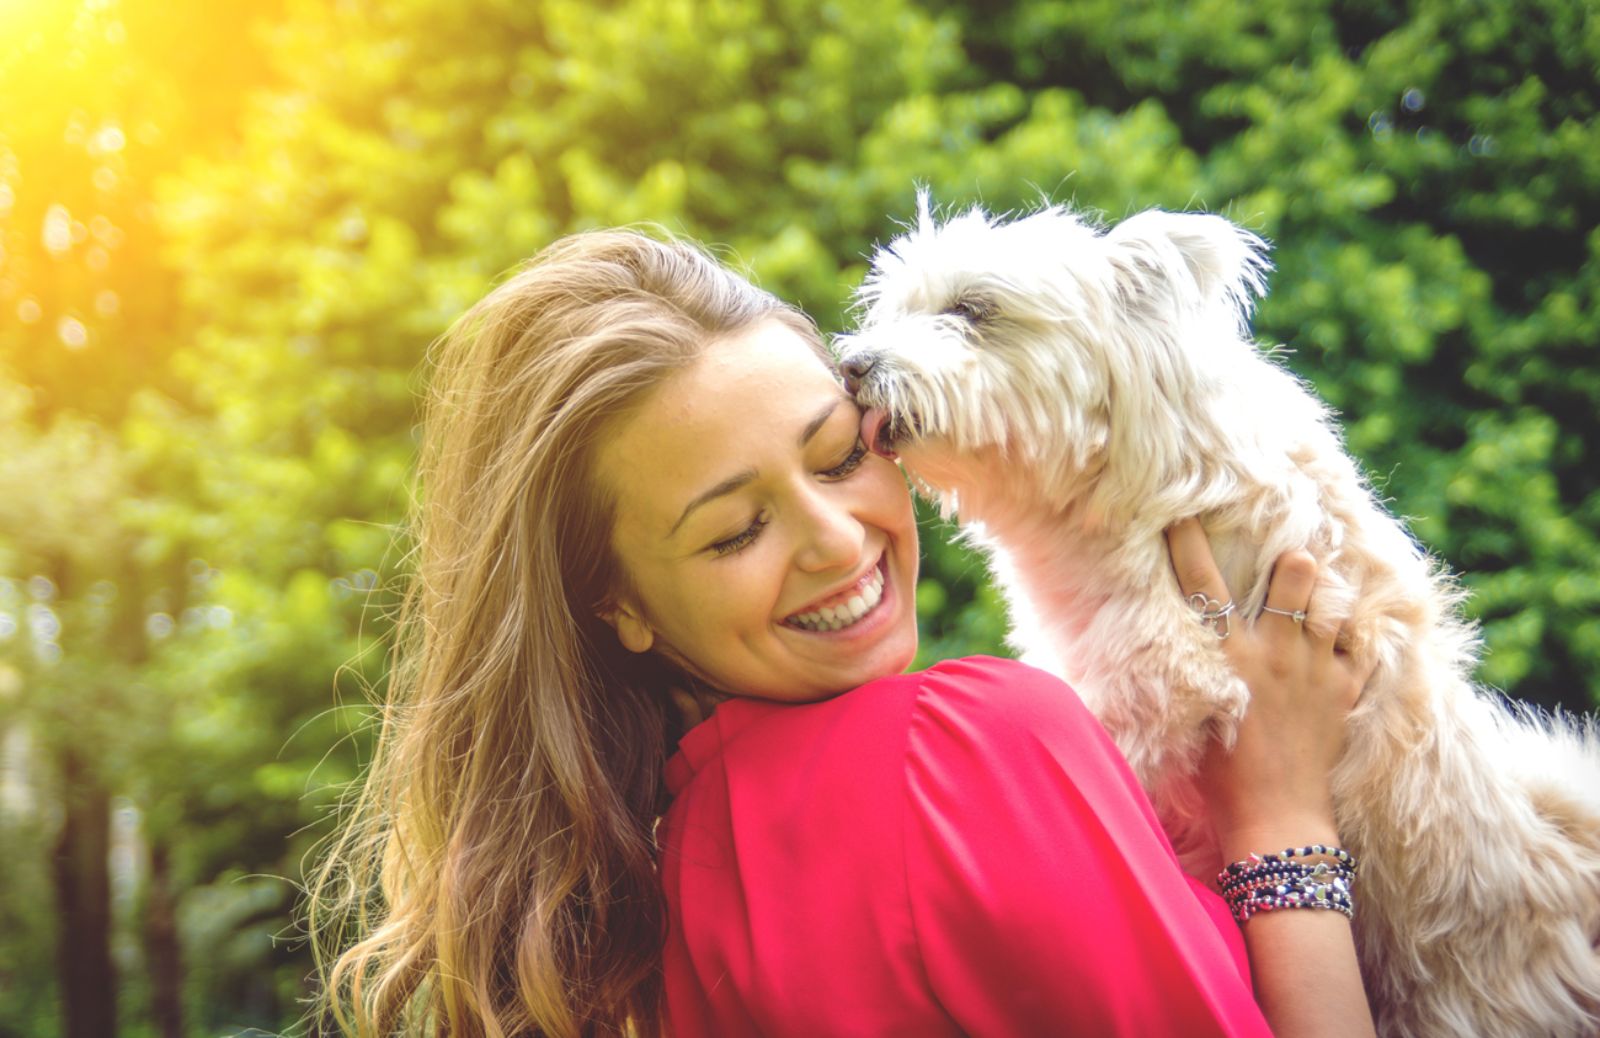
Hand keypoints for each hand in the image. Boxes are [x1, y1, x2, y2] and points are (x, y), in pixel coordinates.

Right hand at [1164, 518, 1373, 861]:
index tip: (1183, 514)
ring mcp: (1316, 671)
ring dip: (1324, 600)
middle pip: (1292, 580)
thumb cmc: (1220, 778)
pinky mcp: (1344, 694)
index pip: (1203, 583)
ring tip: (1321, 591)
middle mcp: (1275, 652)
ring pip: (1331, 610)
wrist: (1275, 820)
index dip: (1190, 543)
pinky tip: (1344, 644)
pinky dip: (1351, 645)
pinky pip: (1357, 653)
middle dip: (1292, 562)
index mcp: (1228, 655)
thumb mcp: (1194, 715)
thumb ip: (1193, 674)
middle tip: (1292, 555)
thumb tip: (1171, 654)